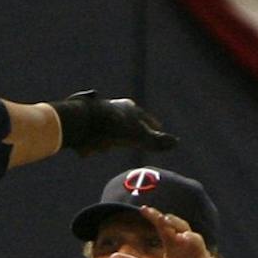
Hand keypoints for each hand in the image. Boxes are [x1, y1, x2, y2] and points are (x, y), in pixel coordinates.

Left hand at [50, 91, 176, 156]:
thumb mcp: (138, 137)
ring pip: (109, 127)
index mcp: (130, 109)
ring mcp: (98, 114)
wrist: (81, 122)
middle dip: (131, 130)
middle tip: (136, 138)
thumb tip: (176, 143)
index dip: (152, 126)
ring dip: (111, 136)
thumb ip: (156, 141)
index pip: (146, 119)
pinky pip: (93, 134)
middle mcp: (115, 108)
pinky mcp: (84, 123)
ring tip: (108, 146)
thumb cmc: (113, 129)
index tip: (158, 130)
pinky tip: (91, 149)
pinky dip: (94, 141)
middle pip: (127, 121)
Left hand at [105, 206, 231, 257]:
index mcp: (173, 245)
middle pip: (182, 228)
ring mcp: (200, 257)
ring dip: (192, 239)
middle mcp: (187, 247)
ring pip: (198, 242)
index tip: (143, 209)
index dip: (155, 217)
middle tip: (164, 217)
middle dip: (174, 223)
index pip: (164, 227)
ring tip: (183, 237)